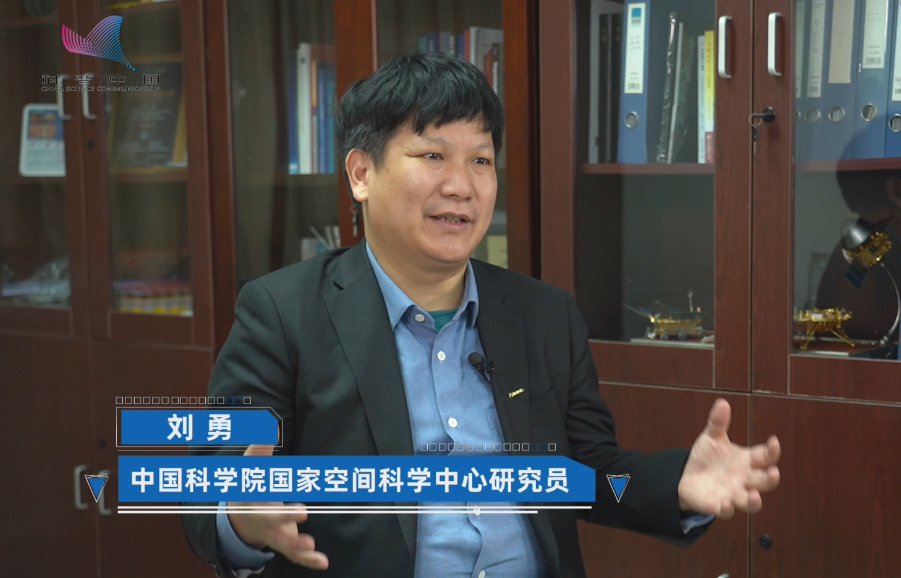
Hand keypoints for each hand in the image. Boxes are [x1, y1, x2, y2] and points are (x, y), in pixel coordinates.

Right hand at [227, 444, 328, 569]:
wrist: (242, 521)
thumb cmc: (250, 489)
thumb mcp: (250, 468)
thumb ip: (259, 449)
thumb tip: (268, 424)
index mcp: (254, 498)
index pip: (258, 490)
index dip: (265, 485)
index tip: (270, 480)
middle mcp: (263, 517)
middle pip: (272, 519)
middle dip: (285, 516)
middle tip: (302, 512)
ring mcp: (274, 533)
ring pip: (284, 542)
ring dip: (297, 544)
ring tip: (311, 545)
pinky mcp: (286, 544)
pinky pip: (296, 555)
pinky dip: (309, 560)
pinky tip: (323, 562)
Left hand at [677, 399, 780, 518]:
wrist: (688, 476)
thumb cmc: (707, 458)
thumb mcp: (711, 438)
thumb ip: (718, 423)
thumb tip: (723, 402)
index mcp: (747, 461)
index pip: (766, 457)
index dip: (772, 451)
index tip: (773, 441)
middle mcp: (745, 479)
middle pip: (765, 481)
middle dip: (771, 478)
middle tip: (773, 472)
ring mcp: (733, 494)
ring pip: (751, 502)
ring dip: (754, 501)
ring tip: (754, 496)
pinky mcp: (719, 505)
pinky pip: (727, 511)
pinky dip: (727, 509)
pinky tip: (725, 503)